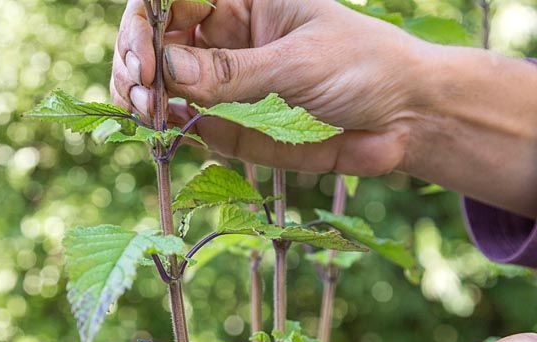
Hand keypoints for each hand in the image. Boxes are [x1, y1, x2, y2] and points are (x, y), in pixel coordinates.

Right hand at [112, 0, 424, 175]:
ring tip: (146, 114)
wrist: (406, 119)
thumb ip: (233, 71)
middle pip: (157, 40)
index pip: (174, 0)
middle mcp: (227, 35)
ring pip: (165, 82)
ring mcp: (227, 79)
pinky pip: (191, 119)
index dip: (147, 24)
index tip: (147, 61)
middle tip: (139, 94)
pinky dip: (172, 124)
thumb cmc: (365, 67)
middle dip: (137, 62)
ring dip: (145, 97)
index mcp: (244, 1)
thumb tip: (168, 73)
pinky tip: (167, 126)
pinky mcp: (233, 120)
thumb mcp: (299, 61)